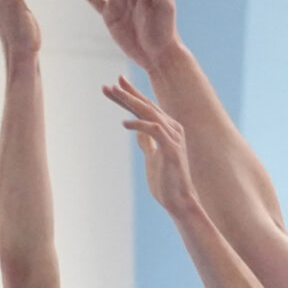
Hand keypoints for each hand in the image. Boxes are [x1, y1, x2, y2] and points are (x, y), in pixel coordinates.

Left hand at [104, 77, 196, 216]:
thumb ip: (146, 142)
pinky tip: (124, 124)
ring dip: (131, 102)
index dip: (130, 97)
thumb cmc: (166, 182)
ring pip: (149, 113)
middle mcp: (172, 129)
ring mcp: (173, 138)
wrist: (178, 201)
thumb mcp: (152, 157)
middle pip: (146, 106)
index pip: (145, 109)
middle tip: (109, 86)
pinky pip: (154, 130)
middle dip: (127, 94)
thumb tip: (137, 131)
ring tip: (114, 93)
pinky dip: (139, 124)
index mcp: (167, 130)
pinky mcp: (172, 149)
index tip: (113, 87)